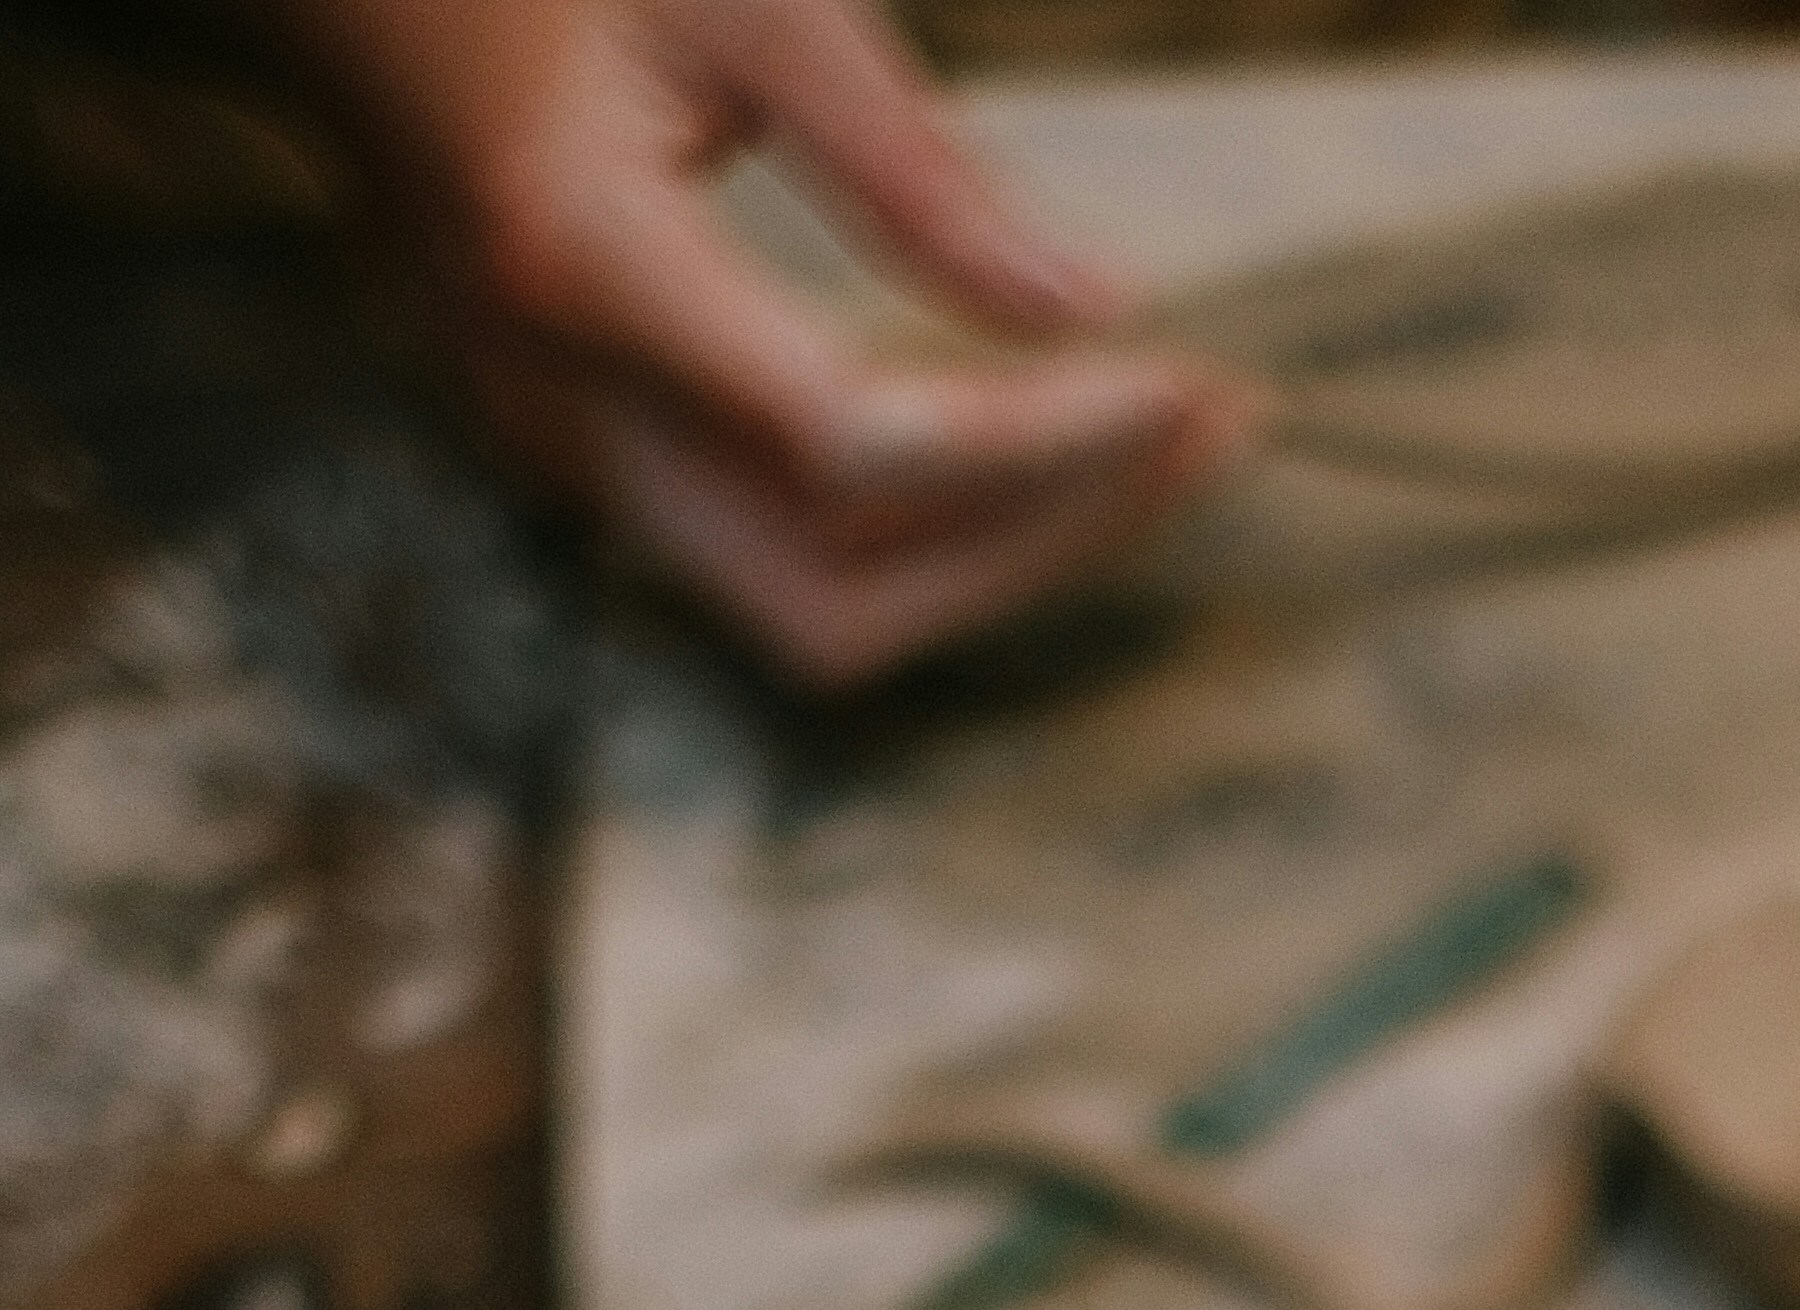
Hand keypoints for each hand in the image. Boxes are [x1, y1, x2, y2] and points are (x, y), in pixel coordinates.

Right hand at [264, 0, 1254, 686]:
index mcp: (578, 266)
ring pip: (822, 612)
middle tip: (1207, 429)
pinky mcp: (595, 467)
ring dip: (1002, 553)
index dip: (1038, 446)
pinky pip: (789, 555)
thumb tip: (1097, 313)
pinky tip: (1038, 434)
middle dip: (1041, 544)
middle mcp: (556, 408)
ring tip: (1155, 436)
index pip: (848, 449)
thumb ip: (916, 172)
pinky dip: (930, 523)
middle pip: (841, 597)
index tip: (1184, 382)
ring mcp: (562, 459)